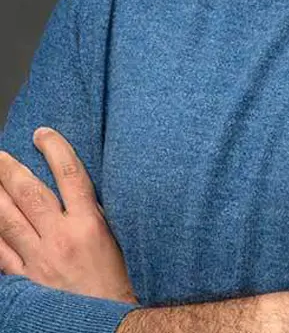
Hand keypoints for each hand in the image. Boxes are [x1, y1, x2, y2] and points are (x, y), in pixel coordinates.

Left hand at [0, 127, 137, 303]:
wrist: (109, 324)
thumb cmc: (117, 281)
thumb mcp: (114, 238)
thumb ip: (92, 212)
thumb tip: (73, 184)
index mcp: (90, 224)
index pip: (69, 173)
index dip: (54, 148)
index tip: (42, 134)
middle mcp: (62, 238)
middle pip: (31, 193)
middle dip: (10, 169)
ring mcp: (41, 261)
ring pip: (9, 220)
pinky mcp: (27, 281)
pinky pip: (1, 254)